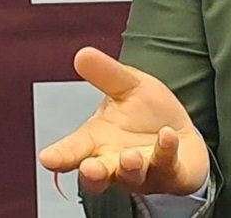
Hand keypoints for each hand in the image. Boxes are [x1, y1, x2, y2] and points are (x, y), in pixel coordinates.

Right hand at [38, 47, 209, 195]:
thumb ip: (106, 74)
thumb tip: (82, 53)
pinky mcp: (171, 175)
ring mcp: (142, 173)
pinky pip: (167, 167)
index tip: (47, 158)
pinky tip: (167, 135)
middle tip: (90, 167)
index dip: (60, 156)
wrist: (182, 134)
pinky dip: (166, 151)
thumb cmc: (147, 114)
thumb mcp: (128, 86)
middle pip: (97, 176)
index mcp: (96, 142)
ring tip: (130, 156)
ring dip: (129, 168)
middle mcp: (114, 163)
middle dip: (93, 173)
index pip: (72, 152)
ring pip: (131, 177)